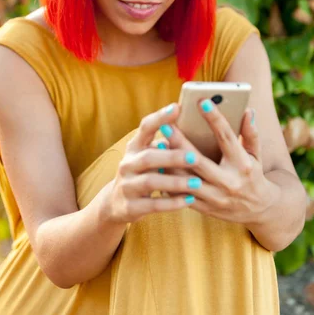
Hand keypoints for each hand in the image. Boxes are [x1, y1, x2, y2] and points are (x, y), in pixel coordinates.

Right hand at [105, 103, 202, 223]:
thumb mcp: (147, 156)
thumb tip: (192, 126)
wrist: (116, 204)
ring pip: (151, 182)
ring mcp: (127, 186)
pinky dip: (172, 203)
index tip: (177, 108)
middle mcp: (127, 164)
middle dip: (172, 157)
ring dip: (175, 182)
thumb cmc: (142, 173)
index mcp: (134, 147)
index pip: (145, 127)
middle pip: (148, 157)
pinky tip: (189, 200)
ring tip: (197, 183)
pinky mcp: (130, 206)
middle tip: (195, 157)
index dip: (160, 118)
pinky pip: (153, 205)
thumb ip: (164, 144)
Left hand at [159, 100, 274, 225]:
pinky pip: (182, 196)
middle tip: (165, 124)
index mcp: (242, 164)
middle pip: (199, 161)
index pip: (227, 138)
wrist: (258, 211)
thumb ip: (251, 133)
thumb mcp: (256, 154)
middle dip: (180, 143)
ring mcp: (216, 197)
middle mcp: (229, 182)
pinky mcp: (205, 208)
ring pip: (186, 180)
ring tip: (157, 145)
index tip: (202, 102)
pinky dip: (170, 182)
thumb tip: (247, 110)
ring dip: (170, 163)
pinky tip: (158, 167)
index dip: (215, 119)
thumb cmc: (253, 174)